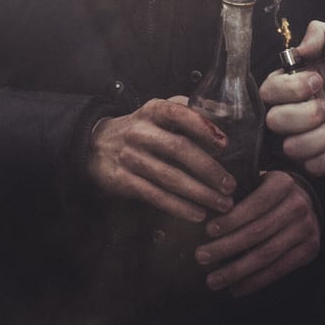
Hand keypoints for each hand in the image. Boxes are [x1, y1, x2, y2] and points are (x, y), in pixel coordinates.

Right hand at [87, 97, 236, 221]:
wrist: (94, 145)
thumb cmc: (139, 129)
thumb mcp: (157, 112)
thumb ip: (187, 110)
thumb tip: (224, 111)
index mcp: (152, 111)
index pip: (178, 112)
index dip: (202, 127)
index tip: (224, 143)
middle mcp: (140, 132)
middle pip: (179, 149)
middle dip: (209, 169)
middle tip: (230, 185)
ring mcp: (130, 157)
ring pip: (170, 177)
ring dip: (200, 193)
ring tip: (222, 204)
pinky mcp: (123, 180)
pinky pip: (156, 196)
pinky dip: (179, 207)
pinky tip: (197, 214)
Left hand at [195, 170, 318, 296]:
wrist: (305, 203)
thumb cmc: (269, 193)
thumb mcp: (257, 182)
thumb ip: (238, 193)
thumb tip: (206, 212)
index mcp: (283, 183)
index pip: (255, 204)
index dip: (232, 219)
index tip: (208, 231)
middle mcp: (299, 205)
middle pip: (258, 231)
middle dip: (226, 246)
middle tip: (201, 257)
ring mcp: (307, 229)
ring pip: (267, 254)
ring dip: (236, 270)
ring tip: (212, 280)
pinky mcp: (310, 250)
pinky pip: (279, 269)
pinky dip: (255, 281)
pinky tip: (235, 288)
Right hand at [259, 20, 324, 175]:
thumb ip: (324, 34)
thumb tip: (297, 49)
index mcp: (299, 85)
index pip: (268, 90)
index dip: (288, 88)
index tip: (317, 81)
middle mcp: (299, 112)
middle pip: (273, 120)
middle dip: (303, 115)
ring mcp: (311, 138)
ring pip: (290, 147)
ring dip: (318, 137)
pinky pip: (312, 168)